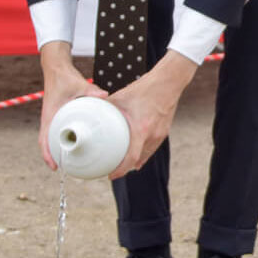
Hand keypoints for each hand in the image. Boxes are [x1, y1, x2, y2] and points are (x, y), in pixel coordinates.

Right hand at [36, 42, 107, 170]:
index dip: (47, 154)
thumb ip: (91, 91)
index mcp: (50, 115)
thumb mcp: (78, 84)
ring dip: (57, 149)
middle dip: (52, 156)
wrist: (57, 68)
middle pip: (46, 143)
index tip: (54, 167)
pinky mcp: (58, 114)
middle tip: (64, 169)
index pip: (44, 139)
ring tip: (70, 161)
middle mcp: (49, 118)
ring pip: (51, 138)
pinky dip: (64, 139)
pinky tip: (76, 143)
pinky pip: (58, 130)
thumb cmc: (65, 77)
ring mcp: (52, 117)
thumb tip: (105, 96)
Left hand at [106, 49, 197, 178]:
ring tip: (123, 165)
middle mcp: (152, 135)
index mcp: (141, 129)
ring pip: (146, 154)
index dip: (121, 170)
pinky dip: (144, 153)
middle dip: (125, 168)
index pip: (132, 158)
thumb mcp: (121, 97)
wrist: (167, 83)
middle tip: (112, 170)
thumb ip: (105, 106)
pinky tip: (138, 158)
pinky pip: (153, 147)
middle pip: (138, 160)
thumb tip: (89, 110)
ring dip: (135, 161)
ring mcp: (160, 134)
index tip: (111, 175)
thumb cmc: (144, 89)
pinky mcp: (164, 131)